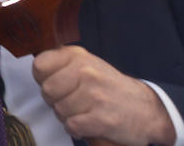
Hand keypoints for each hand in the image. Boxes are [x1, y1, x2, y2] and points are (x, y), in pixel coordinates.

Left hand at [32, 45, 174, 145]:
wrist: (147, 110)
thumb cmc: (111, 88)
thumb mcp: (87, 64)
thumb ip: (61, 64)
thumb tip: (36, 69)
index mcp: (78, 56)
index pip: (39, 66)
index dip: (43, 79)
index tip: (56, 84)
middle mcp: (86, 72)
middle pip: (47, 90)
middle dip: (55, 100)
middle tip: (72, 102)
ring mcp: (95, 95)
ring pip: (59, 110)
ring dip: (68, 116)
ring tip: (84, 111)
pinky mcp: (102, 119)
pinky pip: (71, 125)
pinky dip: (77, 128)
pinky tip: (88, 123)